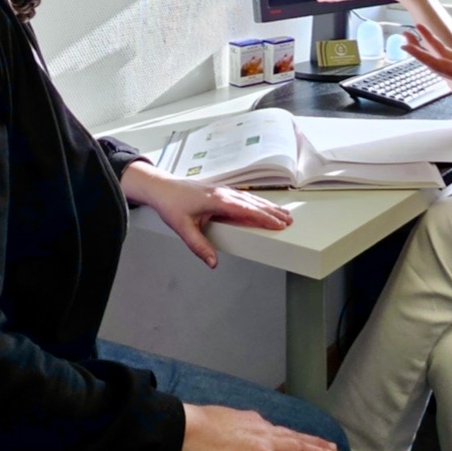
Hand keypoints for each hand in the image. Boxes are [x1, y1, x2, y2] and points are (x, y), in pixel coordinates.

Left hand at [120, 163, 292, 267]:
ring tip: (283, 213)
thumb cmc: (171, 205)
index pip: (246, 210)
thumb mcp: (182, 228)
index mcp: (217, 200)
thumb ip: (199, 246)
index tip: (278, 224)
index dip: (264, 217)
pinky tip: (262, 206)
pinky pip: (244, 196)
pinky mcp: (220, 191)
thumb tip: (213, 263)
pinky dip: (257, 202)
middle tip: (290, 220)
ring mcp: (222, 190)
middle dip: (272, 212)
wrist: (161, 187)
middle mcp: (223, 193)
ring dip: (267, 206)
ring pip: (250, 198)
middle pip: (253, 203)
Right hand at [179, 403, 342, 450]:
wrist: (187, 431)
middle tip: (333, 447)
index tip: (301, 437)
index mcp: (248, 421)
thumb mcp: (211, 424)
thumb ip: (223, 430)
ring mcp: (264, 443)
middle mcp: (261, 429)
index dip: (291, 435)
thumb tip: (222, 433)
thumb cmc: (190, 430)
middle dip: (315, 442)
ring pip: (301, 449)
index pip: (275, 429)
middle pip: (295, 436)